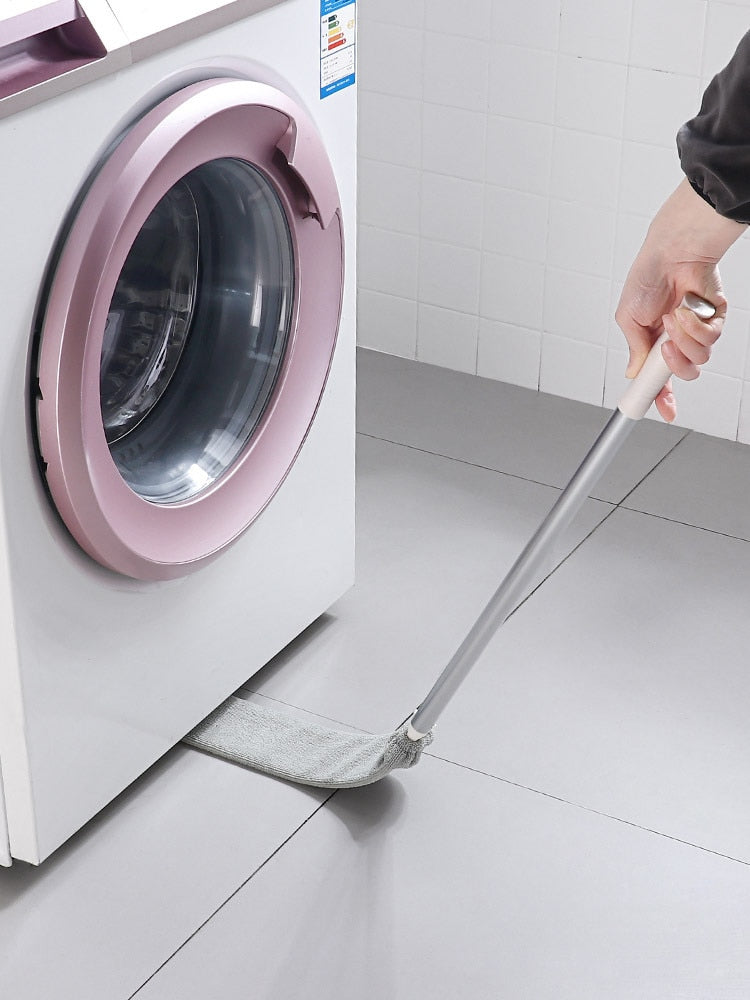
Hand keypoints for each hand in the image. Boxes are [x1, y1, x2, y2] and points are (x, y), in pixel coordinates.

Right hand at [615, 180, 743, 420]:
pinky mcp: (715, 320)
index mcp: (654, 343)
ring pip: (699, 359)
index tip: (665, 412)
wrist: (671, 254)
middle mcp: (677, 340)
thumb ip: (635, 349)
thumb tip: (634, 372)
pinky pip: (710, 339)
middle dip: (674, 367)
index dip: (662, 397)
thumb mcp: (628, 319)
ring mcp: (697, 331)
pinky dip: (695, 327)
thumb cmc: (646, 279)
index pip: (660, 378)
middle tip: (663, 349)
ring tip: (673, 319)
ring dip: (683, 340)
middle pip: (684, 374)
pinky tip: (686, 310)